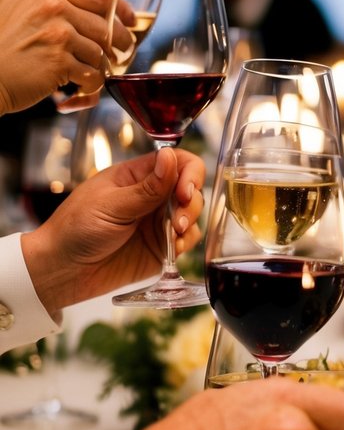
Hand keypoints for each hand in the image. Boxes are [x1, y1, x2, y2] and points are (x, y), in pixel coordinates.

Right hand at [0, 0, 134, 114]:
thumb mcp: (17, 8)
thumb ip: (49, 3)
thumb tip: (86, 12)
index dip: (121, 10)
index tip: (129, 21)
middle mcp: (51, 5)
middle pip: (105, 24)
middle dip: (118, 43)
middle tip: (119, 54)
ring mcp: (57, 33)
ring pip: (100, 52)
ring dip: (99, 68)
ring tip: (87, 74)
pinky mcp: (59, 61)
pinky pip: (93, 75)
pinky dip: (90, 85)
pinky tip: (79, 88)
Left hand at [20, 147, 204, 315]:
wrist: (64, 271)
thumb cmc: (75, 230)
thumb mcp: (111, 206)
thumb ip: (147, 188)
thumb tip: (171, 157)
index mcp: (136, 176)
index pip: (177, 161)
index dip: (189, 173)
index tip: (185, 192)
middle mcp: (151, 196)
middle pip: (190, 187)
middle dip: (191, 202)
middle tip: (178, 220)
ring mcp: (157, 221)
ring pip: (192, 213)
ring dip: (190, 222)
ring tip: (175, 234)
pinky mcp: (162, 246)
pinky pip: (187, 239)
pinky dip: (186, 242)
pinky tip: (173, 248)